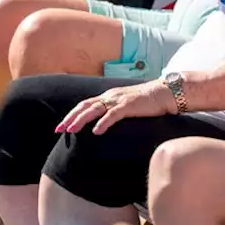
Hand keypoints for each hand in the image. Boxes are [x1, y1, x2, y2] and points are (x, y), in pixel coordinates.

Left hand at [56, 80, 176, 134]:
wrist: (165, 93)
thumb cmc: (148, 102)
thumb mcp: (127, 106)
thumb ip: (115, 112)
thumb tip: (104, 125)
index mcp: (109, 96)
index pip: (85, 104)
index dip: (72, 114)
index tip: (61, 126)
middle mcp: (111, 96)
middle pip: (85, 106)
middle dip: (70, 118)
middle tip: (58, 130)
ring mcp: (119, 100)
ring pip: (95, 109)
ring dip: (81, 120)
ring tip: (71, 130)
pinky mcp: (129, 105)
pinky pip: (113, 114)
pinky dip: (103, 123)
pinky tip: (96, 132)